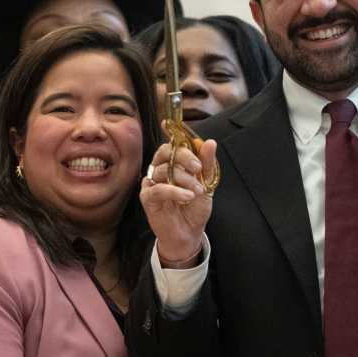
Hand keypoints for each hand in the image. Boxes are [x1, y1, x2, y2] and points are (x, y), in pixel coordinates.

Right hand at [141, 134, 217, 265]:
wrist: (190, 233)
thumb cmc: (195, 208)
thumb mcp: (207, 184)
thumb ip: (206, 164)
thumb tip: (210, 142)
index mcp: (174, 163)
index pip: (171, 144)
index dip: (170, 132)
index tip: (168, 123)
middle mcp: (161, 169)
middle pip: (165, 152)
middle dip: (183, 156)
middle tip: (197, 168)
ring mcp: (152, 183)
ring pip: (163, 170)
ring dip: (183, 179)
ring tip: (197, 191)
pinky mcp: (147, 198)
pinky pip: (158, 188)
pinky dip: (174, 191)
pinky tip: (187, 196)